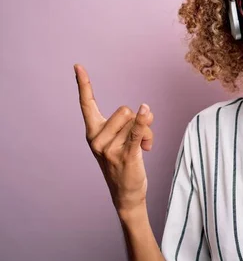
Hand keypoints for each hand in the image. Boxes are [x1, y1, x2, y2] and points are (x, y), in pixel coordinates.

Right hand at [75, 64, 154, 213]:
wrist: (125, 194)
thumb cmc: (123, 163)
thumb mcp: (121, 139)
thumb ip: (130, 122)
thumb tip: (145, 111)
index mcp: (93, 132)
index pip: (87, 104)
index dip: (84, 84)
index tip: (78, 66)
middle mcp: (97, 139)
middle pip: (125, 110)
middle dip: (137, 121)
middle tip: (138, 139)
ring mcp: (110, 149)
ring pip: (136, 121)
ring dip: (147, 131)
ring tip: (143, 147)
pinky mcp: (126, 156)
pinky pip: (137, 133)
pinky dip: (144, 123)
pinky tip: (147, 112)